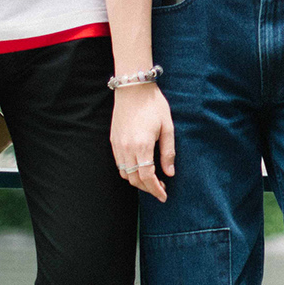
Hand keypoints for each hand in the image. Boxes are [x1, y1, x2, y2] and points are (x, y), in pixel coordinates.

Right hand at [111, 83, 174, 200]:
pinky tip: (140, 168)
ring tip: (152, 180)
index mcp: (142, 146)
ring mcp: (118, 145)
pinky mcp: (113, 141)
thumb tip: (169, 173)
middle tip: (161, 190)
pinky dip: (129, 171)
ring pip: (125, 173)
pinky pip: (119, 164)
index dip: (156, 190)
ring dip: (137, 181)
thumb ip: (168, 152)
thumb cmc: (154, 105)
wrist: (133, 88)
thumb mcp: (167, 127)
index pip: (147, 177)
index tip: (164, 196)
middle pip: (135, 179)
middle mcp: (127, 149)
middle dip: (148, 188)